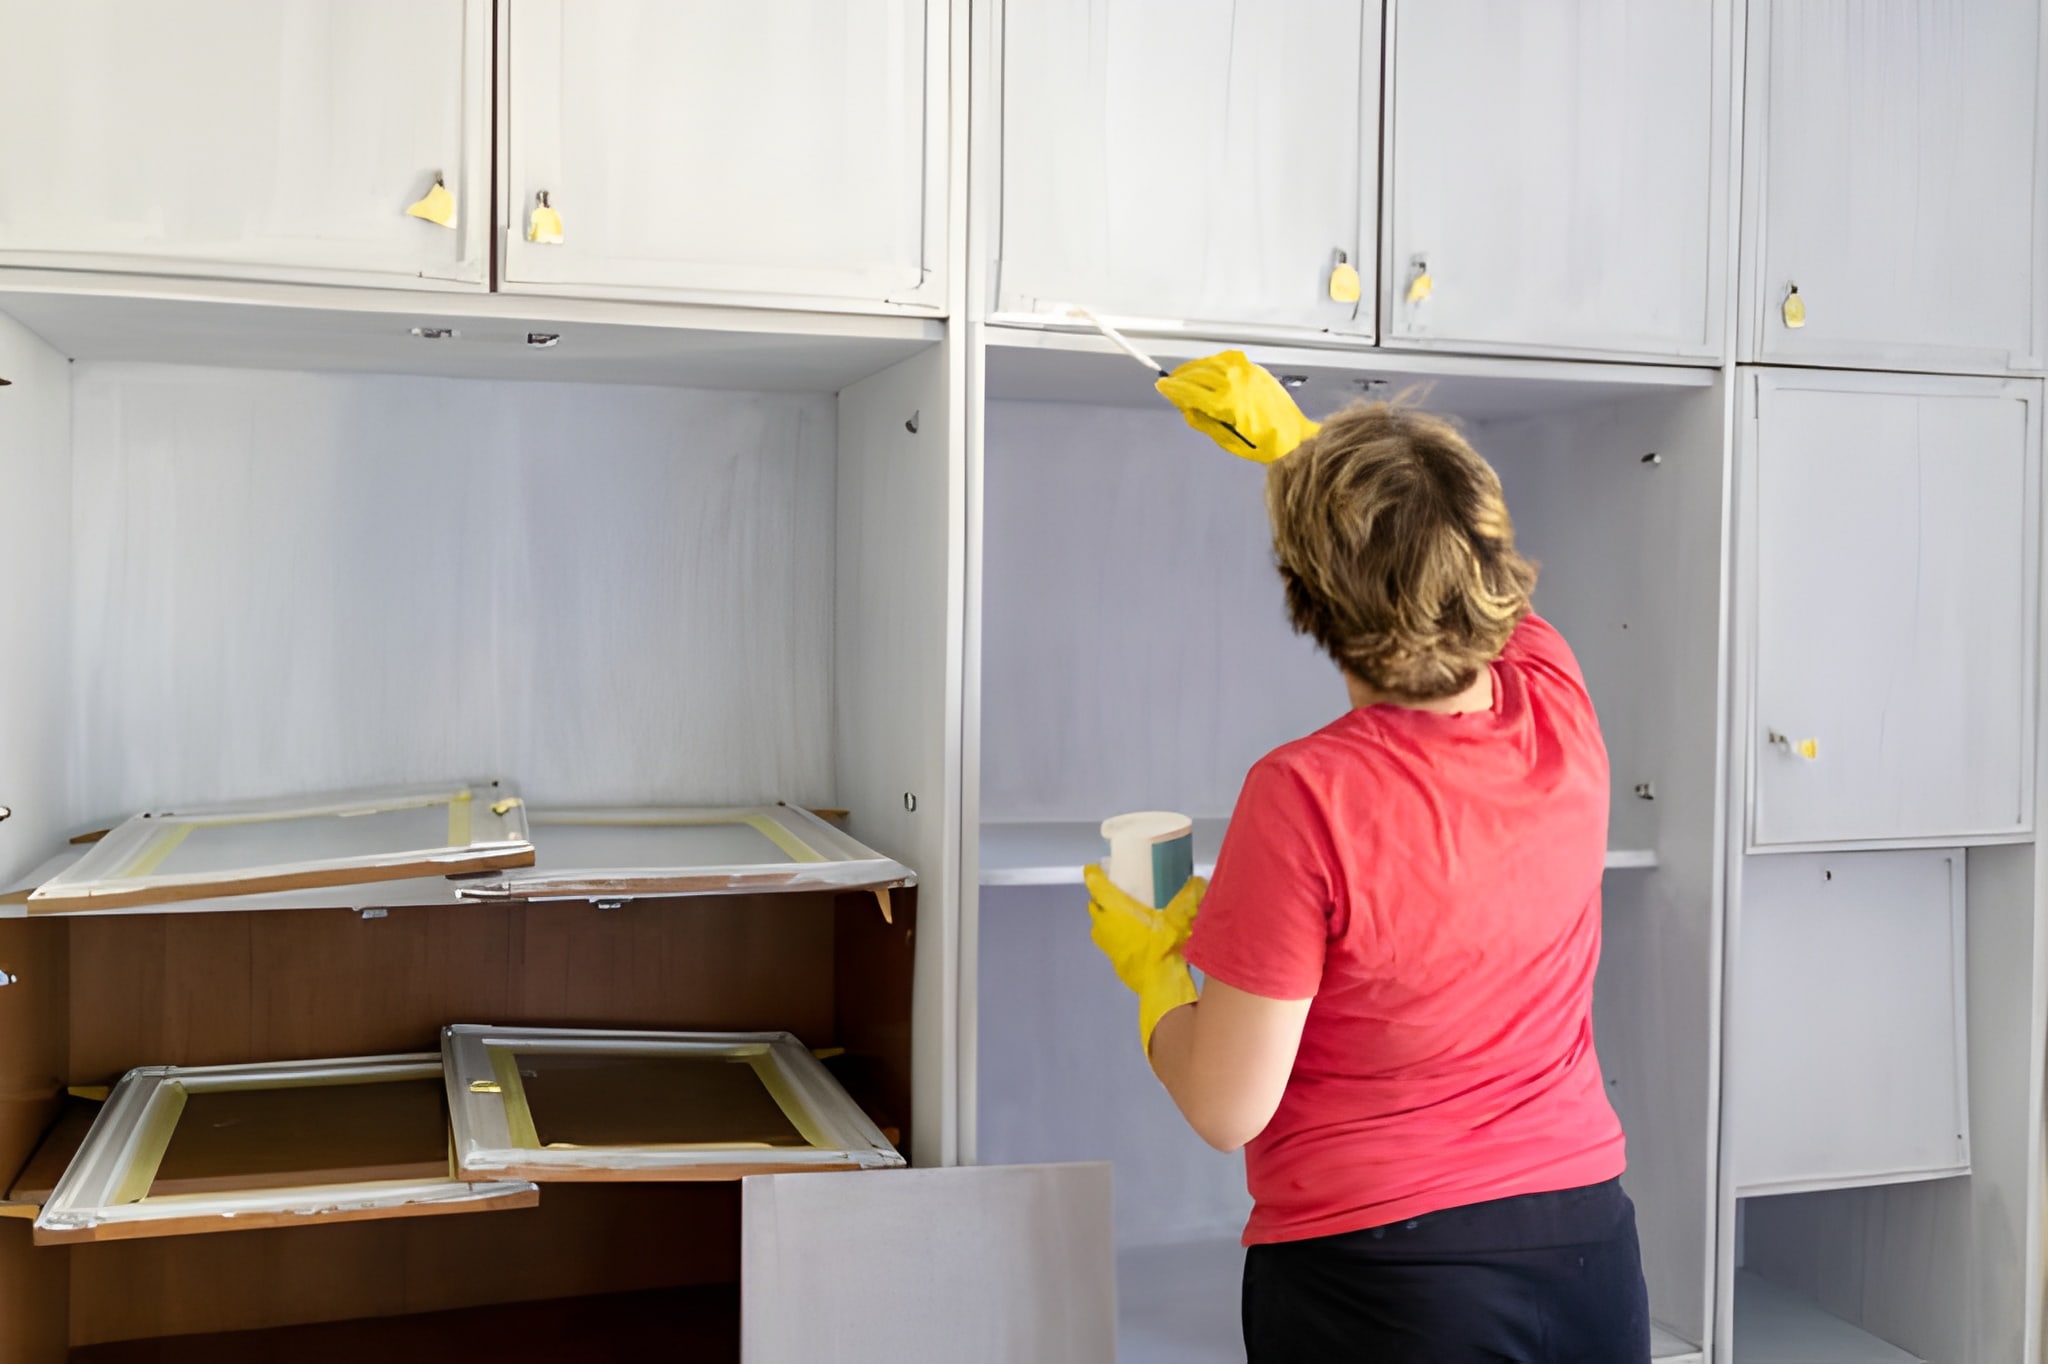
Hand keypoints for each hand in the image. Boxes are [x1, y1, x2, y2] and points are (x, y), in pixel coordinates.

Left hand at [1085, 865, 1204, 1053]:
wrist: (1160, 984)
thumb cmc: (1165, 945)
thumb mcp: (1181, 917)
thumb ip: (1190, 896)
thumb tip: (1197, 881)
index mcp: (1115, 908)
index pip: (1096, 884)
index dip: (1094, 873)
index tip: (1096, 867)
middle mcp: (1105, 924)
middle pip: (1094, 905)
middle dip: (1101, 898)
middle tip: (1116, 892)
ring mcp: (1107, 945)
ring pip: (1098, 927)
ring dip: (1106, 920)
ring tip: (1123, 916)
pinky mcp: (1114, 962)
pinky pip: (1109, 943)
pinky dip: (1115, 938)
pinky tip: (1133, 939)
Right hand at [1155, 351, 1320, 463]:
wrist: (1293, 437)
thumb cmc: (1260, 445)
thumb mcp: (1224, 439)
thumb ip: (1202, 420)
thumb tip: (1184, 405)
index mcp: (1225, 402)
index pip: (1190, 390)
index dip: (1173, 389)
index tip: (1161, 386)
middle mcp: (1234, 381)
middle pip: (1197, 373)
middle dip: (1181, 378)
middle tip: (1170, 384)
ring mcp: (1246, 371)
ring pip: (1210, 363)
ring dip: (1194, 368)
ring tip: (1185, 376)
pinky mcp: (1254, 368)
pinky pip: (1225, 359)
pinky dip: (1212, 363)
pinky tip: (1207, 370)